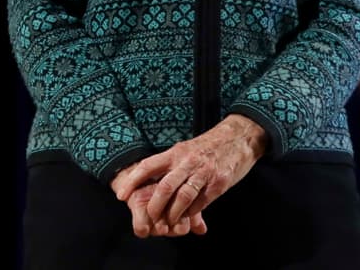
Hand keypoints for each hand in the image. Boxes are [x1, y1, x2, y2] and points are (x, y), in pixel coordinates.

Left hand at [111, 114, 266, 236]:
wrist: (239, 137)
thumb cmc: (208, 146)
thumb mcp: (186, 150)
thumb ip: (171, 165)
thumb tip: (151, 182)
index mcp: (176, 152)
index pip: (148, 166)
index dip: (132, 182)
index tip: (121, 196)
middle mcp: (187, 161)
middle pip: (165, 187)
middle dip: (155, 206)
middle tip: (151, 217)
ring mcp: (204, 172)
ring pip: (183, 197)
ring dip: (174, 214)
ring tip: (170, 223)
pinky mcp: (219, 183)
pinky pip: (201, 202)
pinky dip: (192, 212)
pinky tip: (189, 216)